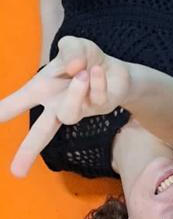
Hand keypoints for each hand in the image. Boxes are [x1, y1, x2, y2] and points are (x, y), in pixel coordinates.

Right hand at [0, 37, 132, 176]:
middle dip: (28, 150)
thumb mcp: (75, 45)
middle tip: (16, 173)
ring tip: (82, 73)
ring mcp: (79, 111)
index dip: (4, 110)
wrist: (117, 72)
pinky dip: (98, 80)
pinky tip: (99, 71)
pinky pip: (96, 97)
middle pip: (41, 132)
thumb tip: (73, 67)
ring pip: (69, 115)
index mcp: (43, 90)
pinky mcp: (99, 110)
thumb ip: (69, 48)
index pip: (19, 102)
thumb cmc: (87, 60)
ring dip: (75, 92)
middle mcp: (58, 105)